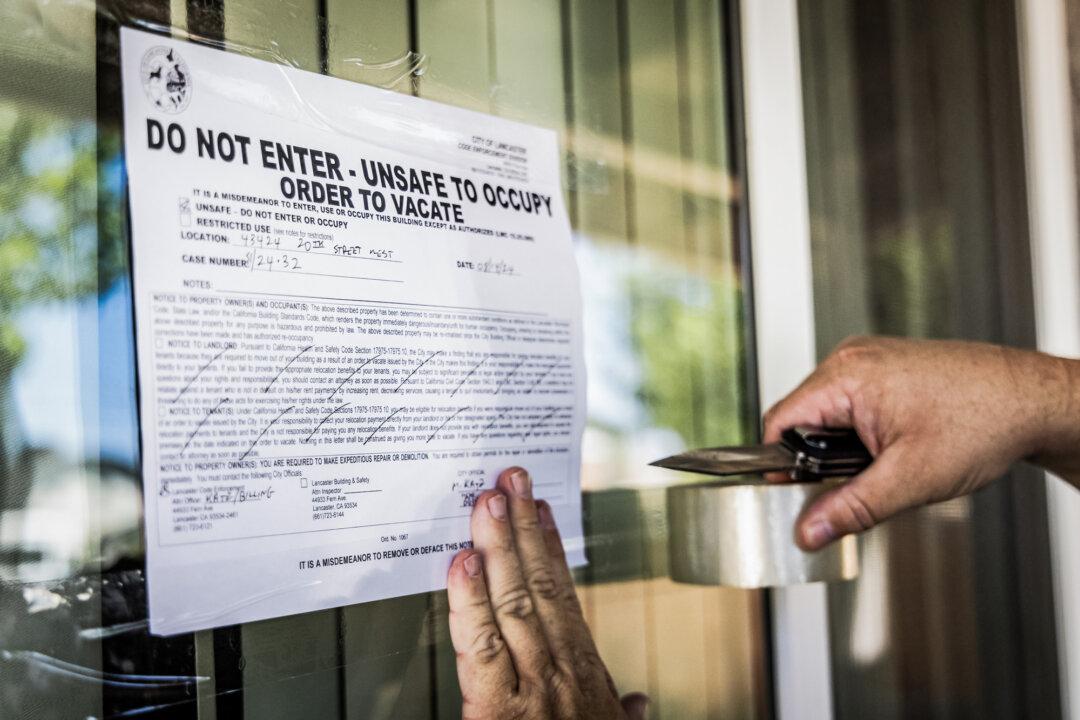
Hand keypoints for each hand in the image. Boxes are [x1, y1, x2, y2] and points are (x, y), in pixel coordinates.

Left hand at [446, 467, 647, 719]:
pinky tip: (462, 563)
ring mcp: (530, 685)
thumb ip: (621, 712)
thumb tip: (638, 701)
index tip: (541, 508)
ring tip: (487, 502)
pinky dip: (470, 602)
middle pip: (538, 585)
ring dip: (499, 545)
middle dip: (523, 527)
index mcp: (582, 671)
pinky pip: (481, 647)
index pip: (563, 595)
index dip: (551, 547)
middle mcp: (559, 669)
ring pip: (513, 603)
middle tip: (511, 479)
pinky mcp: (497, 710)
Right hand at [763, 336, 1079, 549]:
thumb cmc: (984, 422)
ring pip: (826, 414)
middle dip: (818, 459)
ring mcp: (868, 359)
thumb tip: (808, 530)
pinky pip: (849, 403)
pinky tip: (891, 448)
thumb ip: (851, 507)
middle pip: (801, 418)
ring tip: (882, 465)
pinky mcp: (883, 367)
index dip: (779, 464)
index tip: (791, 495)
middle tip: (852, 486)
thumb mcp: (911, 479)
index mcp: (846, 376)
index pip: (780, 422)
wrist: (1034, 399)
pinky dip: (859, 432)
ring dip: (841, 447)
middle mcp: (851, 359)